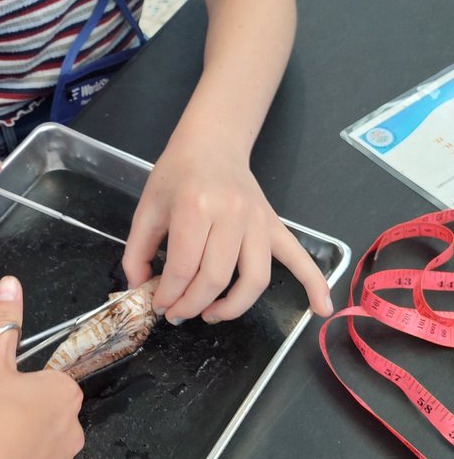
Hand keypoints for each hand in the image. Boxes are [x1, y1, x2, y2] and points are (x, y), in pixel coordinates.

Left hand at [122, 144, 332, 324]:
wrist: (211, 144)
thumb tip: (139, 288)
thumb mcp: (147, 209)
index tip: (159, 305)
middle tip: (178, 313)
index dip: (169, 295)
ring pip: (255, 279)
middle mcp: (232, 215)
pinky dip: (314, 283)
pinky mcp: (275, 225)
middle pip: (217, 278)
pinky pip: (299, 257)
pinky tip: (320, 309)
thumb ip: (137, 251)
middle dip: (193, 305)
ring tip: (211, 315)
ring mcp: (258, 221)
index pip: (185, 268)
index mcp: (196, 208)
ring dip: (233, 307)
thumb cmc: (176, 175)